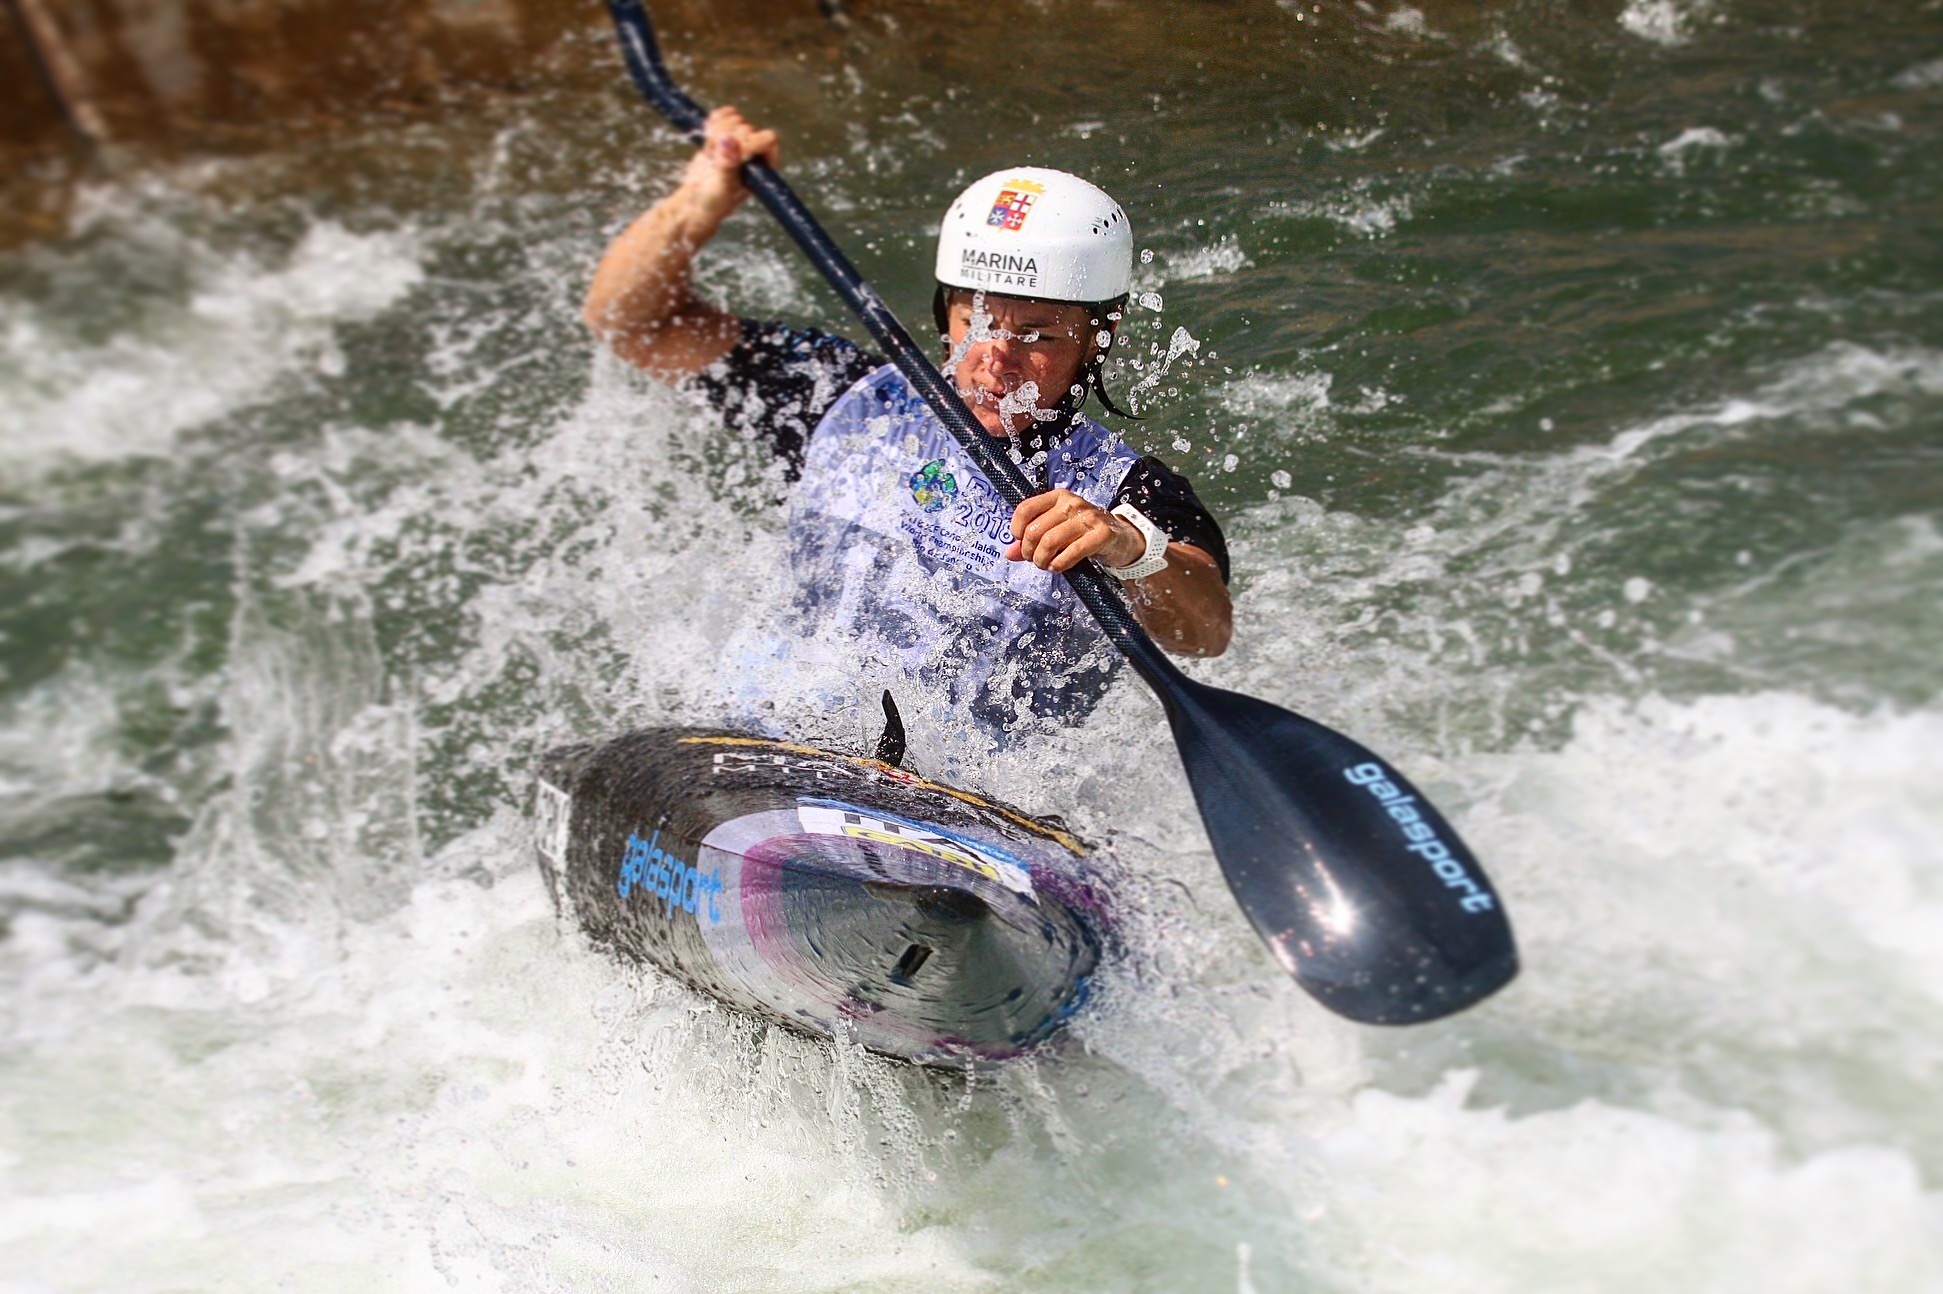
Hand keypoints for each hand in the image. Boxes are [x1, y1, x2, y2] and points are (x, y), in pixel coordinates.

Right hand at [680, 106, 779, 223]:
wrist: (696, 200)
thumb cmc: (714, 201)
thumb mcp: (721, 186)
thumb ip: (727, 164)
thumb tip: (728, 139)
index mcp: (766, 166)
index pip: (768, 138)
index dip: (747, 142)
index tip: (730, 155)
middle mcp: (758, 152)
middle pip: (748, 127)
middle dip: (725, 139)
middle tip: (714, 159)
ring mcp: (743, 141)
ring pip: (735, 118)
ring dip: (716, 132)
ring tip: (710, 154)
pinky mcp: (729, 133)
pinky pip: (727, 114)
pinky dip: (715, 120)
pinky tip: (708, 135)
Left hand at [1005, 490, 1144, 572]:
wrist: (1121, 537)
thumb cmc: (1085, 533)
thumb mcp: (1058, 531)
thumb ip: (1032, 539)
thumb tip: (1009, 553)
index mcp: (1058, 497)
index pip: (1026, 509)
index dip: (1017, 530)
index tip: (1021, 542)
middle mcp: (1072, 503)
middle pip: (1035, 529)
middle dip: (1029, 551)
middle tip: (1035, 560)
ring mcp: (1088, 517)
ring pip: (1050, 541)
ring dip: (1042, 559)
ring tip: (1046, 565)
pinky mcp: (1102, 534)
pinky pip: (1072, 551)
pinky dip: (1060, 564)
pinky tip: (1058, 567)